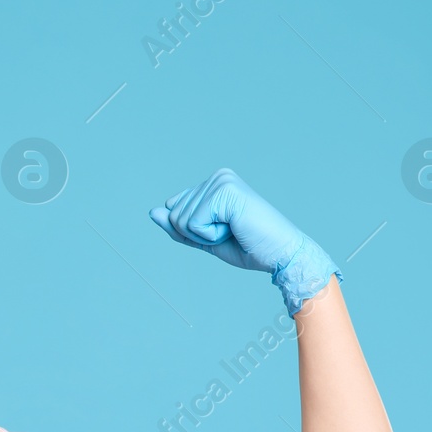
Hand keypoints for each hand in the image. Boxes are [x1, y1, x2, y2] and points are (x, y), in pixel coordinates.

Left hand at [148, 168, 340, 315]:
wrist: (278, 255)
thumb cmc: (248, 246)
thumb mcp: (204, 238)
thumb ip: (177, 226)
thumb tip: (153, 213)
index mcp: (213, 183)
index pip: (173, 209)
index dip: (192, 231)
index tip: (223, 231)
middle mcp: (217, 177)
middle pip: (174, 214)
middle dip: (197, 234)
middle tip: (231, 233)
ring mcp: (221, 181)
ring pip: (180, 219)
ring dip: (205, 235)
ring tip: (234, 230)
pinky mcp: (224, 191)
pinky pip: (192, 222)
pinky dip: (210, 235)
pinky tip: (235, 228)